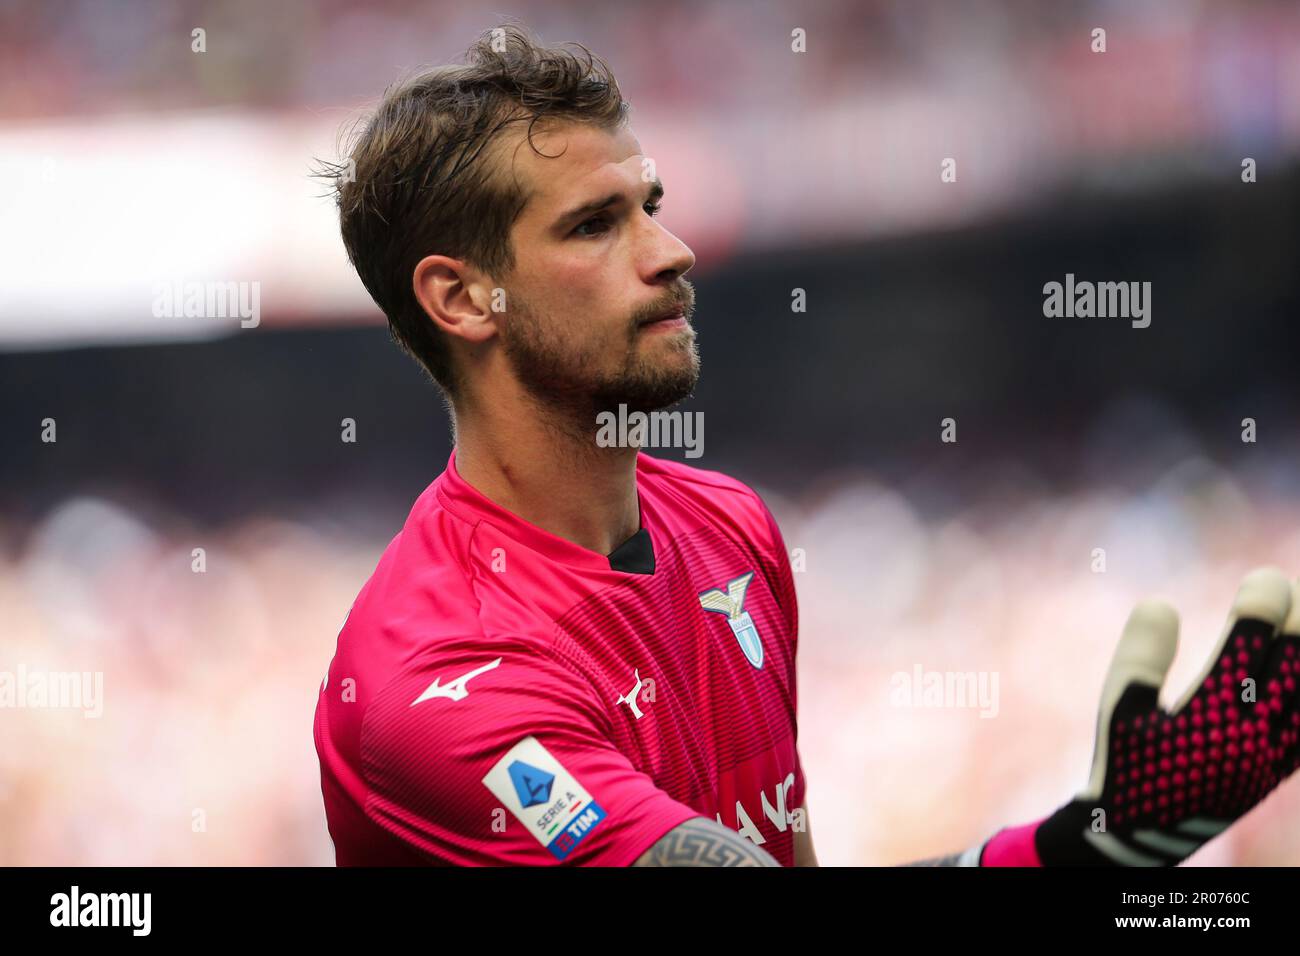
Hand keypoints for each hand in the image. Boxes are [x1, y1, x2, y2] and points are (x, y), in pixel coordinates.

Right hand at [989, 567, 1299, 865]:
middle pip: (1298, 662)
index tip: (1264, 578)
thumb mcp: (1119, 707)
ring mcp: (1273, 754)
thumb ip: (1140, 656)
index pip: (1254, 642)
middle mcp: (1254, 733)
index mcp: (1213, 713)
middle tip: (1294, 591)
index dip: (1265, 602)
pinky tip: (1299, 677)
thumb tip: (1160, 603)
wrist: (1138, 836)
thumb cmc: (1123, 765)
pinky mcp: (1277, 769)